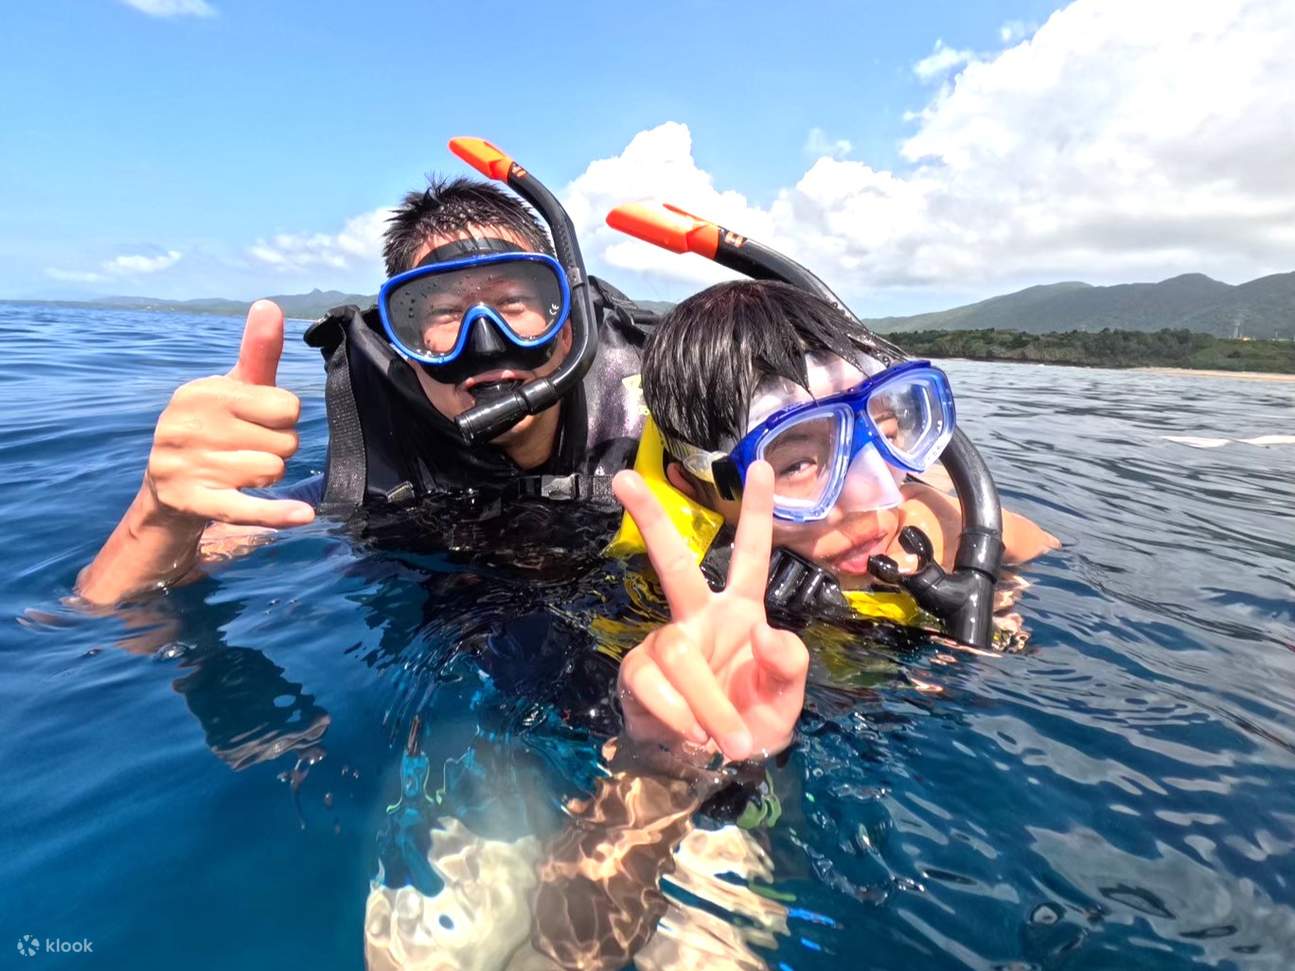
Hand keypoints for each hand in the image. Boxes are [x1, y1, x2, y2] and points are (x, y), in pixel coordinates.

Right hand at [143, 300, 313, 528]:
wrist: (168, 487)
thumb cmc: (213, 428)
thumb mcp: (232, 390)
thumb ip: (257, 352)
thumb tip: (269, 305)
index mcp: (202, 392)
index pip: (287, 406)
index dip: (283, 419)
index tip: (257, 421)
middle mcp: (188, 426)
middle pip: (285, 442)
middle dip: (277, 449)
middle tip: (247, 449)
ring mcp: (187, 466)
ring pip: (273, 472)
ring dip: (267, 477)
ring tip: (238, 470)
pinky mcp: (194, 502)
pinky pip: (247, 509)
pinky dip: (276, 514)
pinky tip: (302, 516)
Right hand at [613, 461, 808, 761]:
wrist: (713, 767)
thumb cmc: (752, 719)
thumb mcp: (787, 697)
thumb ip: (789, 663)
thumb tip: (764, 632)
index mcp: (742, 612)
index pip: (751, 555)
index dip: (758, 513)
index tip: (762, 465)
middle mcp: (700, 617)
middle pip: (673, 565)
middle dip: (651, 521)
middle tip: (623, 479)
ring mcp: (666, 644)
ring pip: (676, 651)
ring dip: (706, 699)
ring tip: (725, 739)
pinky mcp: (639, 674)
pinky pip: (652, 683)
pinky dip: (679, 713)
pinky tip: (695, 736)